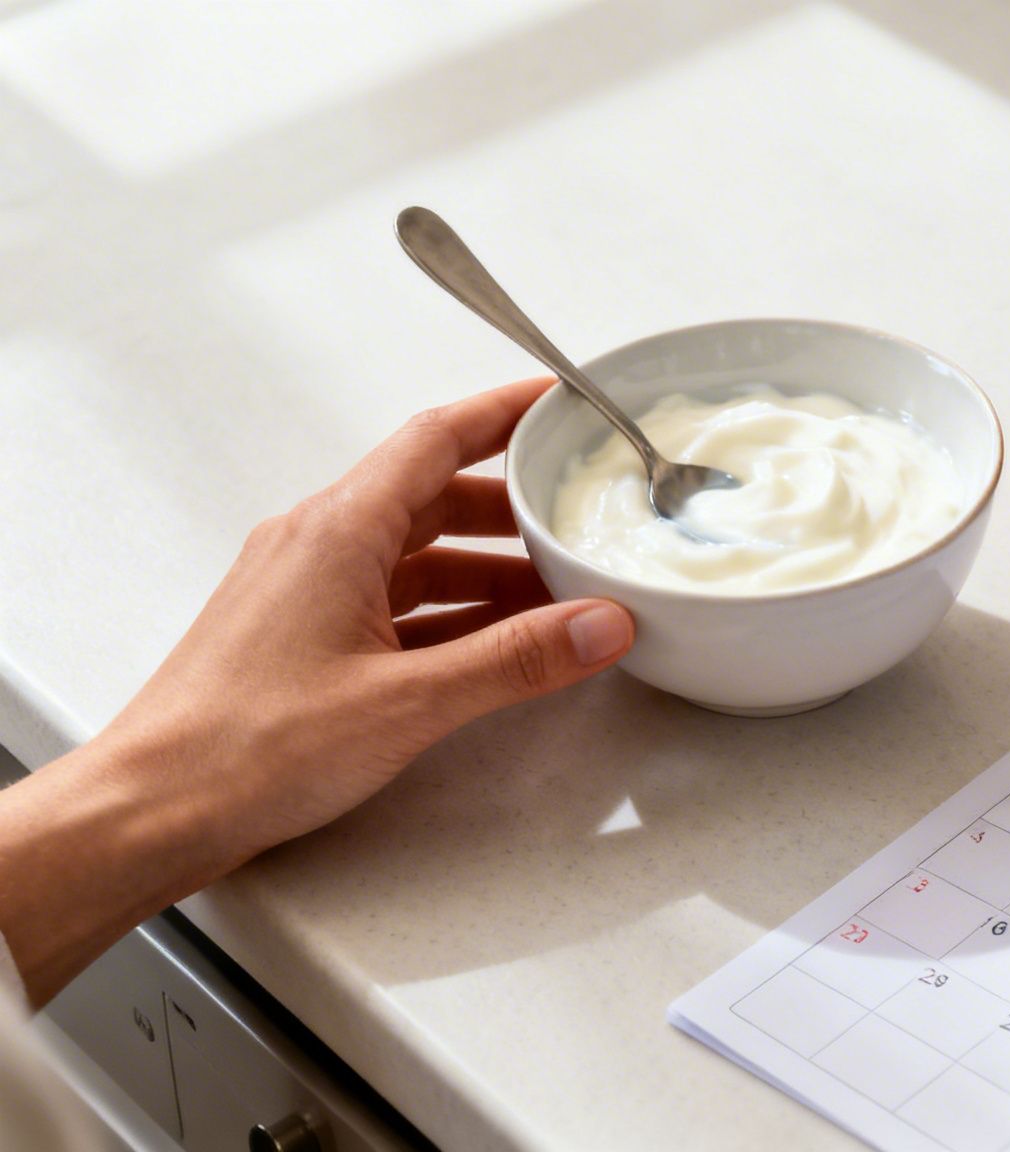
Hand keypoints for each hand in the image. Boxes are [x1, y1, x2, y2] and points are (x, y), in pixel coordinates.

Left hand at [0, 378, 633, 1003]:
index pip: (437, 439)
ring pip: (417, 555)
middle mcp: (317, 545)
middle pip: (434, 496)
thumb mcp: (408, 701)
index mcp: (338, 531)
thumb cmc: (246, 747)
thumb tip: (599, 625)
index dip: (505, 412)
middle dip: (514, 507)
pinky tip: (494, 646)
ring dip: (488, 569)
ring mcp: (306, 590)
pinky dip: (452, 614)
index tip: (558, 400)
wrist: (151, 810)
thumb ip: (515, 660)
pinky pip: (394, 601)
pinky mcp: (302, 636)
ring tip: (557, 594)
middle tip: (578, 514)